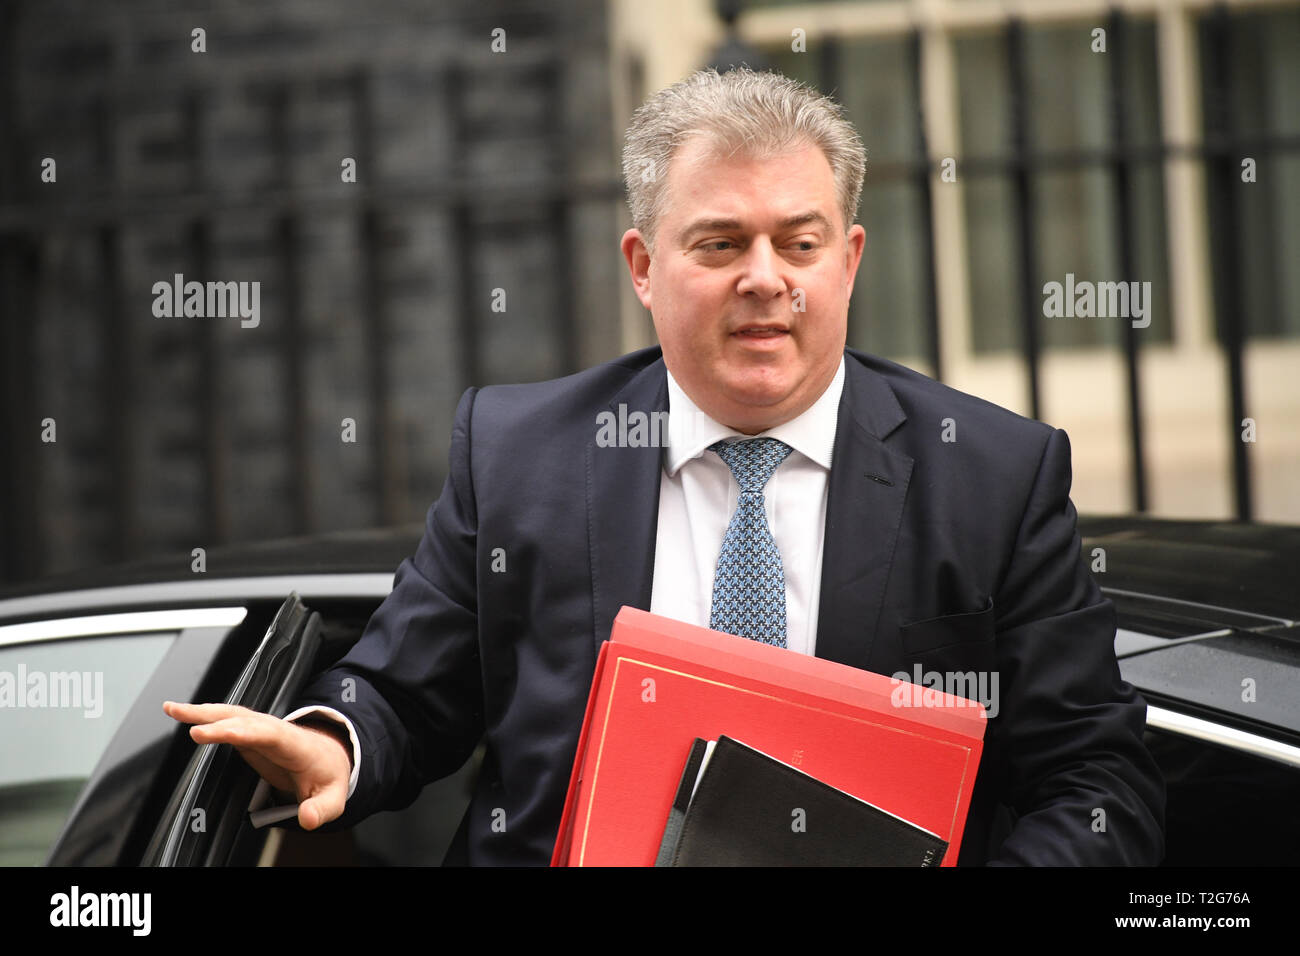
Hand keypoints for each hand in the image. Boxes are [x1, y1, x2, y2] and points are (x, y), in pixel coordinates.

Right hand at [162, 701, 351, 830]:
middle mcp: (276, 731)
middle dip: (216, 720)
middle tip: (188, 725)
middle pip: (244, 719)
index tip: (214, 732)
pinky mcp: (251, 734)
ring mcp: (262, 729)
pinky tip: (184, 714)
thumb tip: (307, 819)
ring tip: (174, 709)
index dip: (241, 731)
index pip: (268, 733)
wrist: (331, 757)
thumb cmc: (329, 774)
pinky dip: (205, 717)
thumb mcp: (333, 797)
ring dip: (203, 712)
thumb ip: (322, 809)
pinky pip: (227, 722)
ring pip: (232, 715)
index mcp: (295, 744)